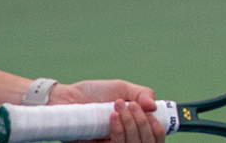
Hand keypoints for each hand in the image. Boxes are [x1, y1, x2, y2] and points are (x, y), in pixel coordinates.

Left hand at [50, 80, 164, 142]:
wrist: (67, 96)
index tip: (152, 116)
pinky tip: (112, 116)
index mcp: (135, 129)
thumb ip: (140, 93)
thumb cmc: (93, 93)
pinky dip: (118, 131)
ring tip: (119, 106)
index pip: (155, 140)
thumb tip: (153, 105)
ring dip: (131, 125)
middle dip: (142, 123)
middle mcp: (126, 139)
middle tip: (131, 105)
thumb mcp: (120, 88)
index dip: (158, 131)